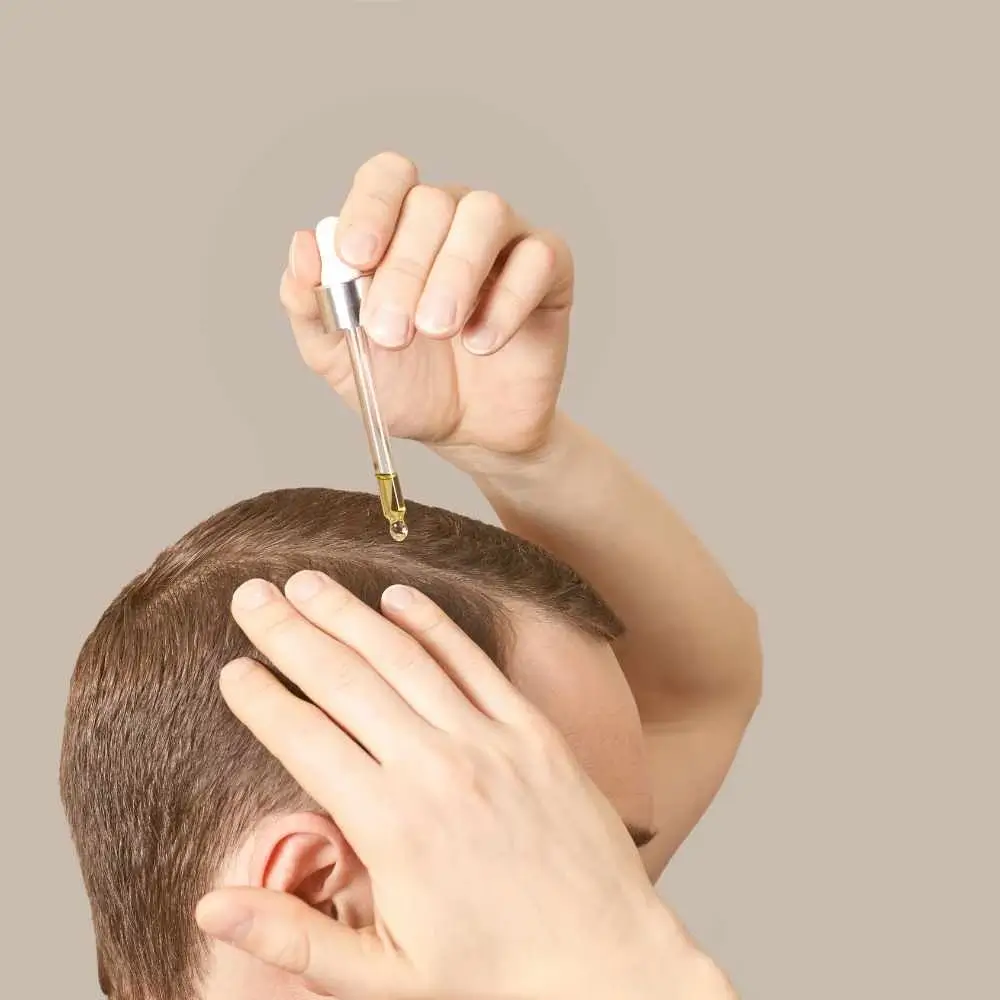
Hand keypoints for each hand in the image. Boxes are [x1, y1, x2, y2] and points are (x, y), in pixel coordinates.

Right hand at [195, 572, 733, 999]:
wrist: (608, 965)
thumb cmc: (495, 979)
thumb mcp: (384, 981)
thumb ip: (294, 939)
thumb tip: (209, 908)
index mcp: (391, 826)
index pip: (305, 740)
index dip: (261, 699)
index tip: (231, 669)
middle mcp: (436, 768)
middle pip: (345, 681)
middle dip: (289, 633)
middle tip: (250, 595)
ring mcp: (489, 742)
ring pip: (404, 659)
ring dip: (349, 615)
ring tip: (307, 582)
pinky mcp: (533, 732)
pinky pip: (475, 664)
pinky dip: (435, 625)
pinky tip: (400, 597)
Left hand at [281, 152, 572, 469]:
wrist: (468, 432)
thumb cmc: (407, 387)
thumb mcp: (342, 360)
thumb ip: (312, 308)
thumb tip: (302, 247)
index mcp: (397, 227)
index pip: (386, 178)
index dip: (370, 207)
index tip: (357, 258)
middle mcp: (451, 219)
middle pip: (431, 202)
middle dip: (405, 269)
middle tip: (393, 333)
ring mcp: (504, 241)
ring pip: (485, 213)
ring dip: (455, 272)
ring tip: (439, 330)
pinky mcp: (549, 272)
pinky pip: (539, 258)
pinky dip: (507, 301)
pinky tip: (482, 343)